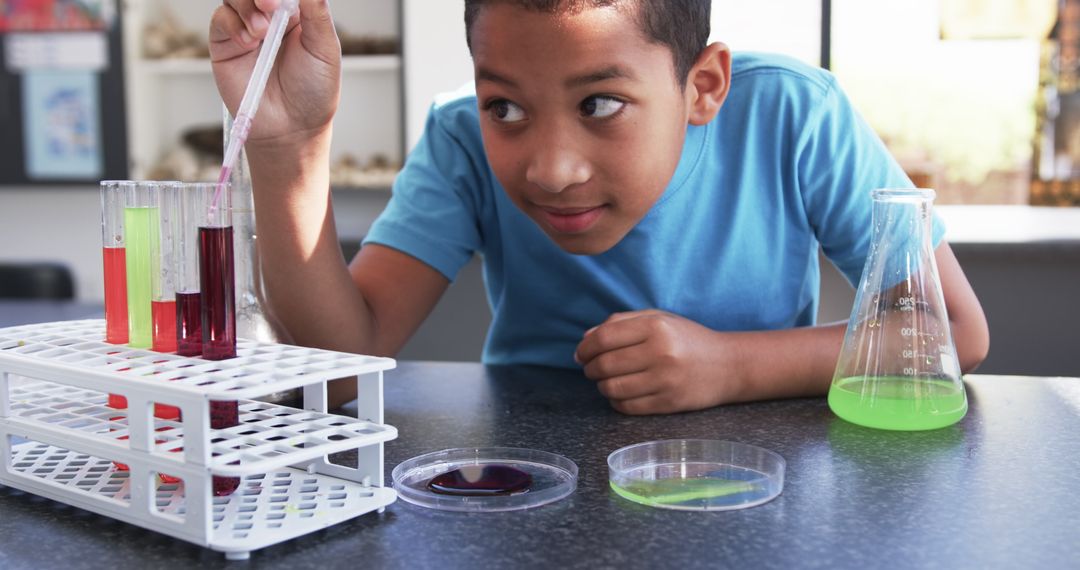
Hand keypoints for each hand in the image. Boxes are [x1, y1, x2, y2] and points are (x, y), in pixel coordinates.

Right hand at [209, 0, 340, 146]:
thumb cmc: (313, 92)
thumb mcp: (325, 49)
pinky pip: (221, 19)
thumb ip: (318, 13)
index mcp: (296, 14)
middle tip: (271, 4)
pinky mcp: (226, 45)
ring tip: (263, 31)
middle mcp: (269, 17)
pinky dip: (233, 23)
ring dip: (247, 5)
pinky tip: (249, 41)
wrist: (291, 127)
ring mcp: (246, 29)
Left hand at [574, 309, 737, 414]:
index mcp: (656, 326)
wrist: (728, 365)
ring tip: (606, 380)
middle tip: (591, 369)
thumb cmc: (687, 339)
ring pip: (612, 388)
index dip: (585, 348)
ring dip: (601, 386)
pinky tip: (620, 394)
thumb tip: (586, 339)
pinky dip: (615, 401)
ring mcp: (665, 380)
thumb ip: (621, 322)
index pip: (604, 338)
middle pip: (604, 365)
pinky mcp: (668, 404)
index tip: (581, 354)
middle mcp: (661, 352)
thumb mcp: (658, 319)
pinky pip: (627, 406)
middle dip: (590, 368)